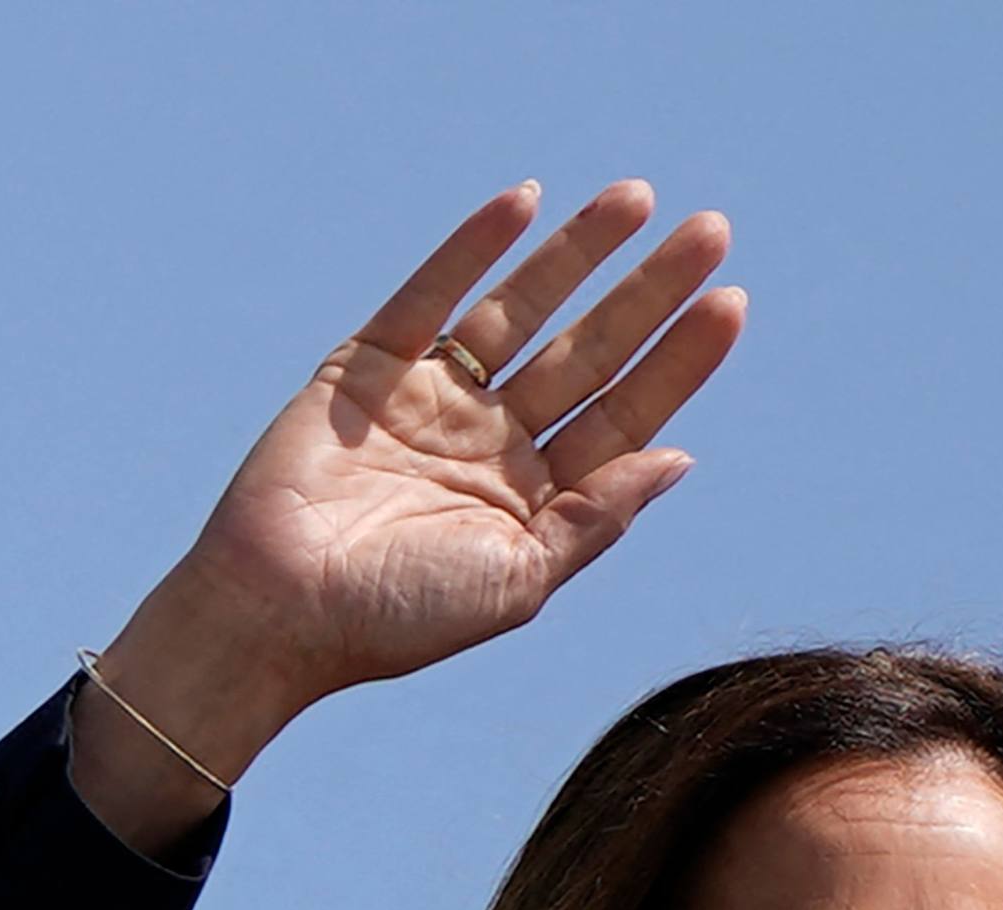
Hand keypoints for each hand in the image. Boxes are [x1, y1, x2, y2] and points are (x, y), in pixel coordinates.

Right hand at [76, 182, 744, 846]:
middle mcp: (487, 442)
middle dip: (648, 293)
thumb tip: (680, 456)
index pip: (621, 414)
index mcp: (530, 498)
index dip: (677, 361)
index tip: (728, 304)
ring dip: (578, 253)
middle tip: (713, 232)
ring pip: (519, 311)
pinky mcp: (368, 368)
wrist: (273, 613)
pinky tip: (526, 203)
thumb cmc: (393, 618)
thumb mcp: (517, 580)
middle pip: (586, 351)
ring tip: (638, 199)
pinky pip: (431, 295)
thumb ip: (595, 518)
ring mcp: (430, 401)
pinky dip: (473, 248)